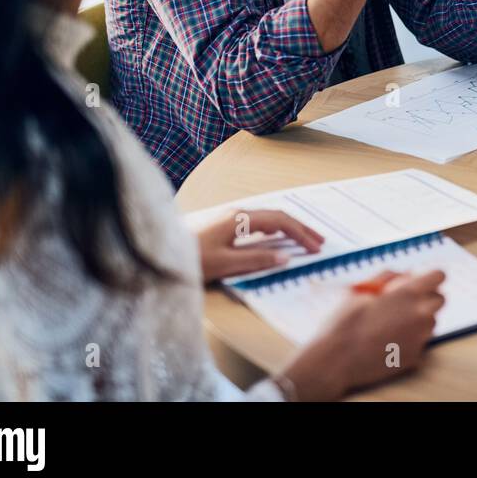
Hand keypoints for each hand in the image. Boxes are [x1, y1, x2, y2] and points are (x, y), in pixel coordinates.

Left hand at [196, 210, 324, 283]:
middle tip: (319, 240)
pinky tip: (275, 238)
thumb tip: (285, 257)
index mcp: (239, 219)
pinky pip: (256, 222)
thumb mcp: (224, 264)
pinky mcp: (222, 224)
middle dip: (300, 228)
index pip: (279, 221)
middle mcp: (236, 213)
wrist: (157, 251)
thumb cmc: (188, 259)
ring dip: (287, 228)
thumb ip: (256, 260)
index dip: (300, 233)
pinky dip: (273, 229)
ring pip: (267, 218)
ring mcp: (229, 217)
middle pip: (276, 216)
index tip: (316, 247)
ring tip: (303, 239)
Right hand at [277, 270, 445, 400]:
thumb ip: (388, 277)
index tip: (419, 282)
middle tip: (404, 303)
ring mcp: (420, 338)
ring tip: (392, 324)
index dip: (429, 277)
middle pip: (439, 300)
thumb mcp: (362, 289)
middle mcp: (420, 315)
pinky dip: (409, 340)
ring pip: (431, 322)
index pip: (439, 276)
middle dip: (426, 298)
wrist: (335, 359)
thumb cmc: (345, 321)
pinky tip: (388, 341)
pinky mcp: (414, 357)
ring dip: (418, 319)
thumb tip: (405, 274)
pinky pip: (419, 343)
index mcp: (409, 294)